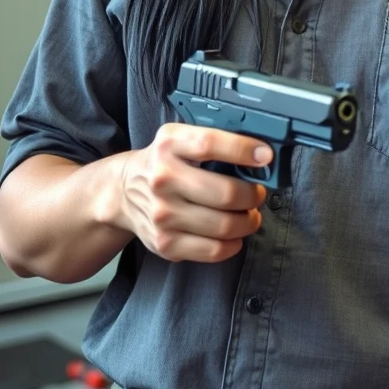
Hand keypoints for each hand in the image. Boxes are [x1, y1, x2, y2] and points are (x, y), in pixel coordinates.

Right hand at [116, 124, 270, 262]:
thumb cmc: (165, 161)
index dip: (243, 150)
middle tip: (258, 194)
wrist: (123, 191)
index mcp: (170, 144)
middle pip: (226, 193)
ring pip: (225, 225)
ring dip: (248, 221)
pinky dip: (233, 244)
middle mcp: (163, 179)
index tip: (266, 156)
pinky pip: (213, 250)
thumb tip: (262, 152)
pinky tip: (235, 235)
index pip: (210, 144)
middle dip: (254, 195)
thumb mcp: (182, 137)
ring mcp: (162, 214)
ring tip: (250, 214)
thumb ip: (217, 140)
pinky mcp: (164, 243)